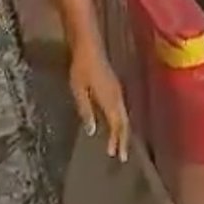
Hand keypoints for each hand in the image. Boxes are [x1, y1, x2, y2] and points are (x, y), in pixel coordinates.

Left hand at [69, 39, 129, 162]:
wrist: (89, 46)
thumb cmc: (81, 68)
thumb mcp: (79, 90)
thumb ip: (86, 110)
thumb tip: (92, 130)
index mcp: (110, 100)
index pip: (117, 125)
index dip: (117, 141)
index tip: (116, 155)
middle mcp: (117, 96)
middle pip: (124, 122)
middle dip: (124, 139)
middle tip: (122, 156)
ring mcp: (118, 90)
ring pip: (124, 115)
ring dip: (123, 130)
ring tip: (120, 143)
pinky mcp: (115, 85)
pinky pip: (122, 108)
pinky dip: (121, 120)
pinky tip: (115, 122)